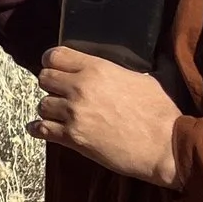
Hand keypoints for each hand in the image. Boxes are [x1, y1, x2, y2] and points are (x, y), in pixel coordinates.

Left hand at [32, 48, 181, 185]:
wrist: (164, 146)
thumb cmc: (160, 112)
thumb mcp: (144, 79)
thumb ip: (122, 71)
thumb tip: (127, 67)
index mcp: (97, 69)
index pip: (56, 56)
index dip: (51, 61)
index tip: (52, 66)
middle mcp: (80, 88)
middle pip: (44, 78)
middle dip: (50, 85)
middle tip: (59, 92)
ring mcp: (74, 113)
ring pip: (42, 104)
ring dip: (49, 109)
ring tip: (59, 113)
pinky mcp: (73, 138)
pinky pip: (42, 129)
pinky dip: (39, 129)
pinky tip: (40, 128)